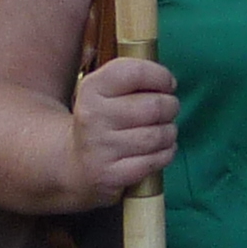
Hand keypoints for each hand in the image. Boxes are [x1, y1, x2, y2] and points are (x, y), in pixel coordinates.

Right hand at [70, 54, 178, 204]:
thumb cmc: (104, 119)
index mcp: (91, 88)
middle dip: (171, 106)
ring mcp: (100, 148)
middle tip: (169, 108)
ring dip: (170, 131)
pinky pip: (154, 160)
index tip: (167, 84)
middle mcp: (92, 116)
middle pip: (154, 106)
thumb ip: (135, 77)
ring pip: (157, 136)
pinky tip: (161, 149)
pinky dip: (166, 153)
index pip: (136, 73)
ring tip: (164, 130)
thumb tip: (169, 84)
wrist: (75, 161)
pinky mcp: (111, 174)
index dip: (162, 77)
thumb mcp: (107, 89)